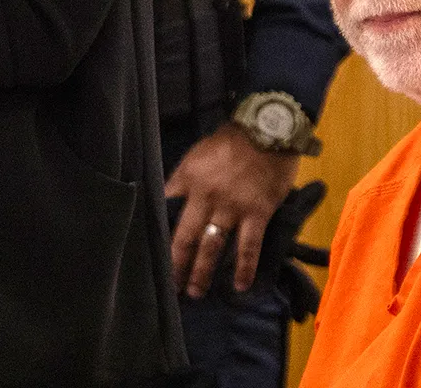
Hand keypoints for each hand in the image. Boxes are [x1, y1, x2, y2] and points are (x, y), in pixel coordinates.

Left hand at [165, 121, 299, 296]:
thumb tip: (170, 202)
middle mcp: (206, 196)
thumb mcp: (198, 154)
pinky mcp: (257, 213)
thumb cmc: (233, 139)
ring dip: (202, 272)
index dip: (157, 235)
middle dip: (176, 265)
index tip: (150, 255)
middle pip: (185, 237)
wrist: (269, 128)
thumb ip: (184, 179)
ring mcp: (232, 207)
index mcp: (188, 179)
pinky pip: (248, 246)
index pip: (166, 211)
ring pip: (213, 246)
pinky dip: (244, 268)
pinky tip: (239, 285)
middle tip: (170, 288)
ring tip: (195, 292)